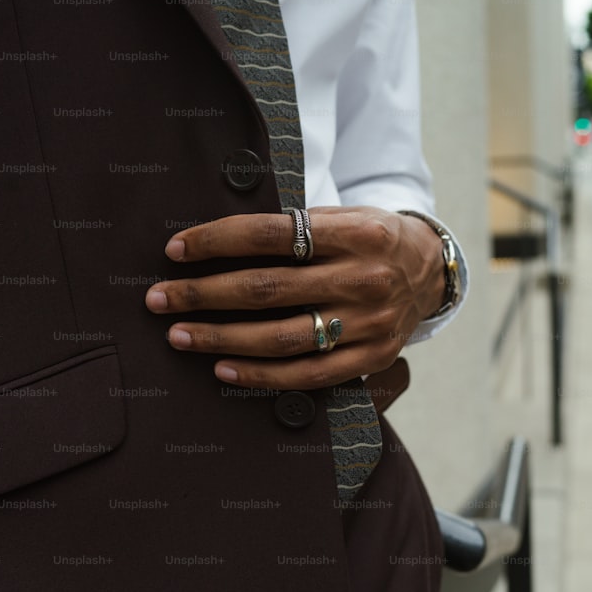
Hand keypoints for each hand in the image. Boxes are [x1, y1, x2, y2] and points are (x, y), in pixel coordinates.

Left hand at [144, 207, 445, 389]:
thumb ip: (294, 229)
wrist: (431, 271)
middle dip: (203, 294)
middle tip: (160, 299)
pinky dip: (259, 375)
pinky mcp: (370, 357)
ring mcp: (368, 322)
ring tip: (180, 335)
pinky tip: (222, 369)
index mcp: (353, 231)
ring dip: (220, 338)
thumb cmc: (369, 238)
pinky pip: (306, 374)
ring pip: (280, 337)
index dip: (216, 241)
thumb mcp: (342, 216)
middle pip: (266, 289)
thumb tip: (214, 242)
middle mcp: (362, 277)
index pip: (270, 234)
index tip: (174, 250)